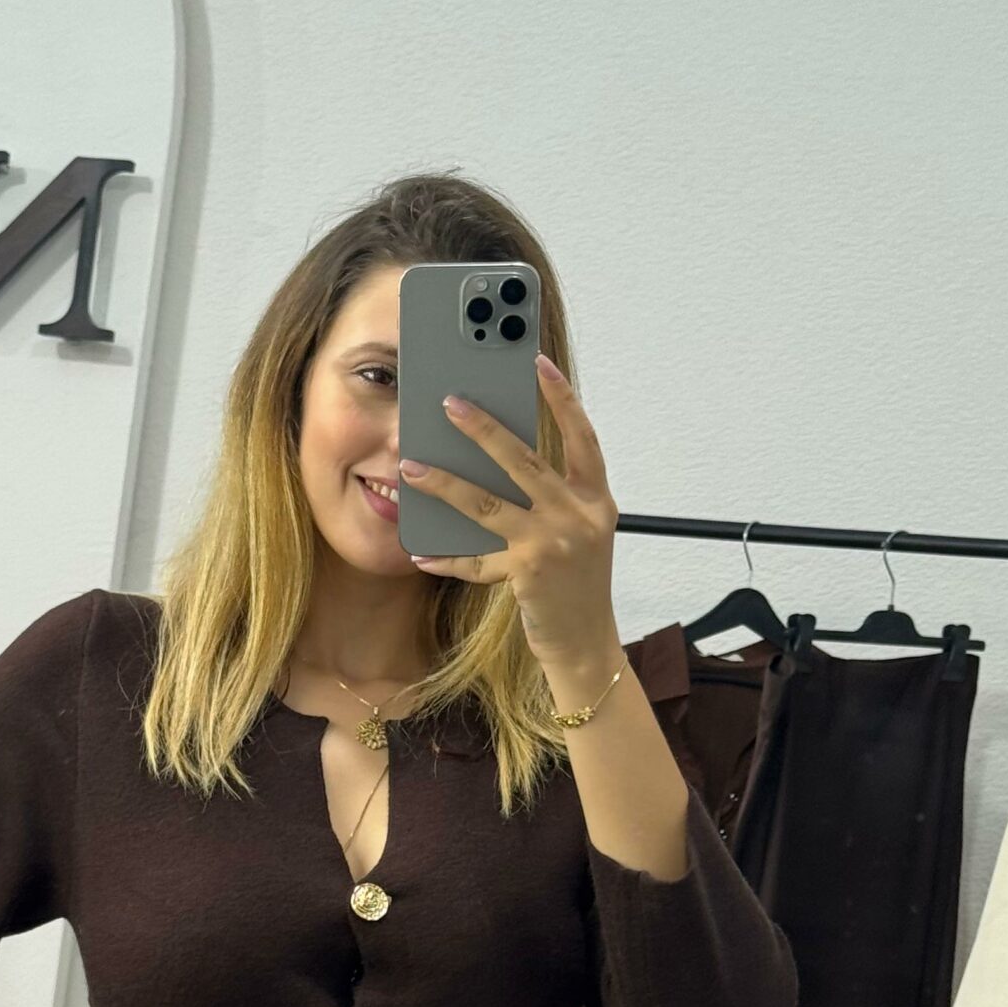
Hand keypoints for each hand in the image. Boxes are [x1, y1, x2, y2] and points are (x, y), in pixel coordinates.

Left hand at [398, 350, 620, 670]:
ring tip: (412, 467)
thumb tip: (497, 459)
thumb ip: (551, 497)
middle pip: (524, 460)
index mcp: (596, 499)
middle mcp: (579, 516)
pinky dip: (446, 557)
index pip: (582, 437)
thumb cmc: (575, 584)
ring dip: (445, 484)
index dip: (563, 398)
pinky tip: (420, 551)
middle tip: (448, 402)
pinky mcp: (529, 573)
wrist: (586, 644)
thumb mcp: (577, 532)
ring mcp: (555, 544)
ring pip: (487, 504)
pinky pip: (476, 559)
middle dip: (483, 429)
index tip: (539, 362)